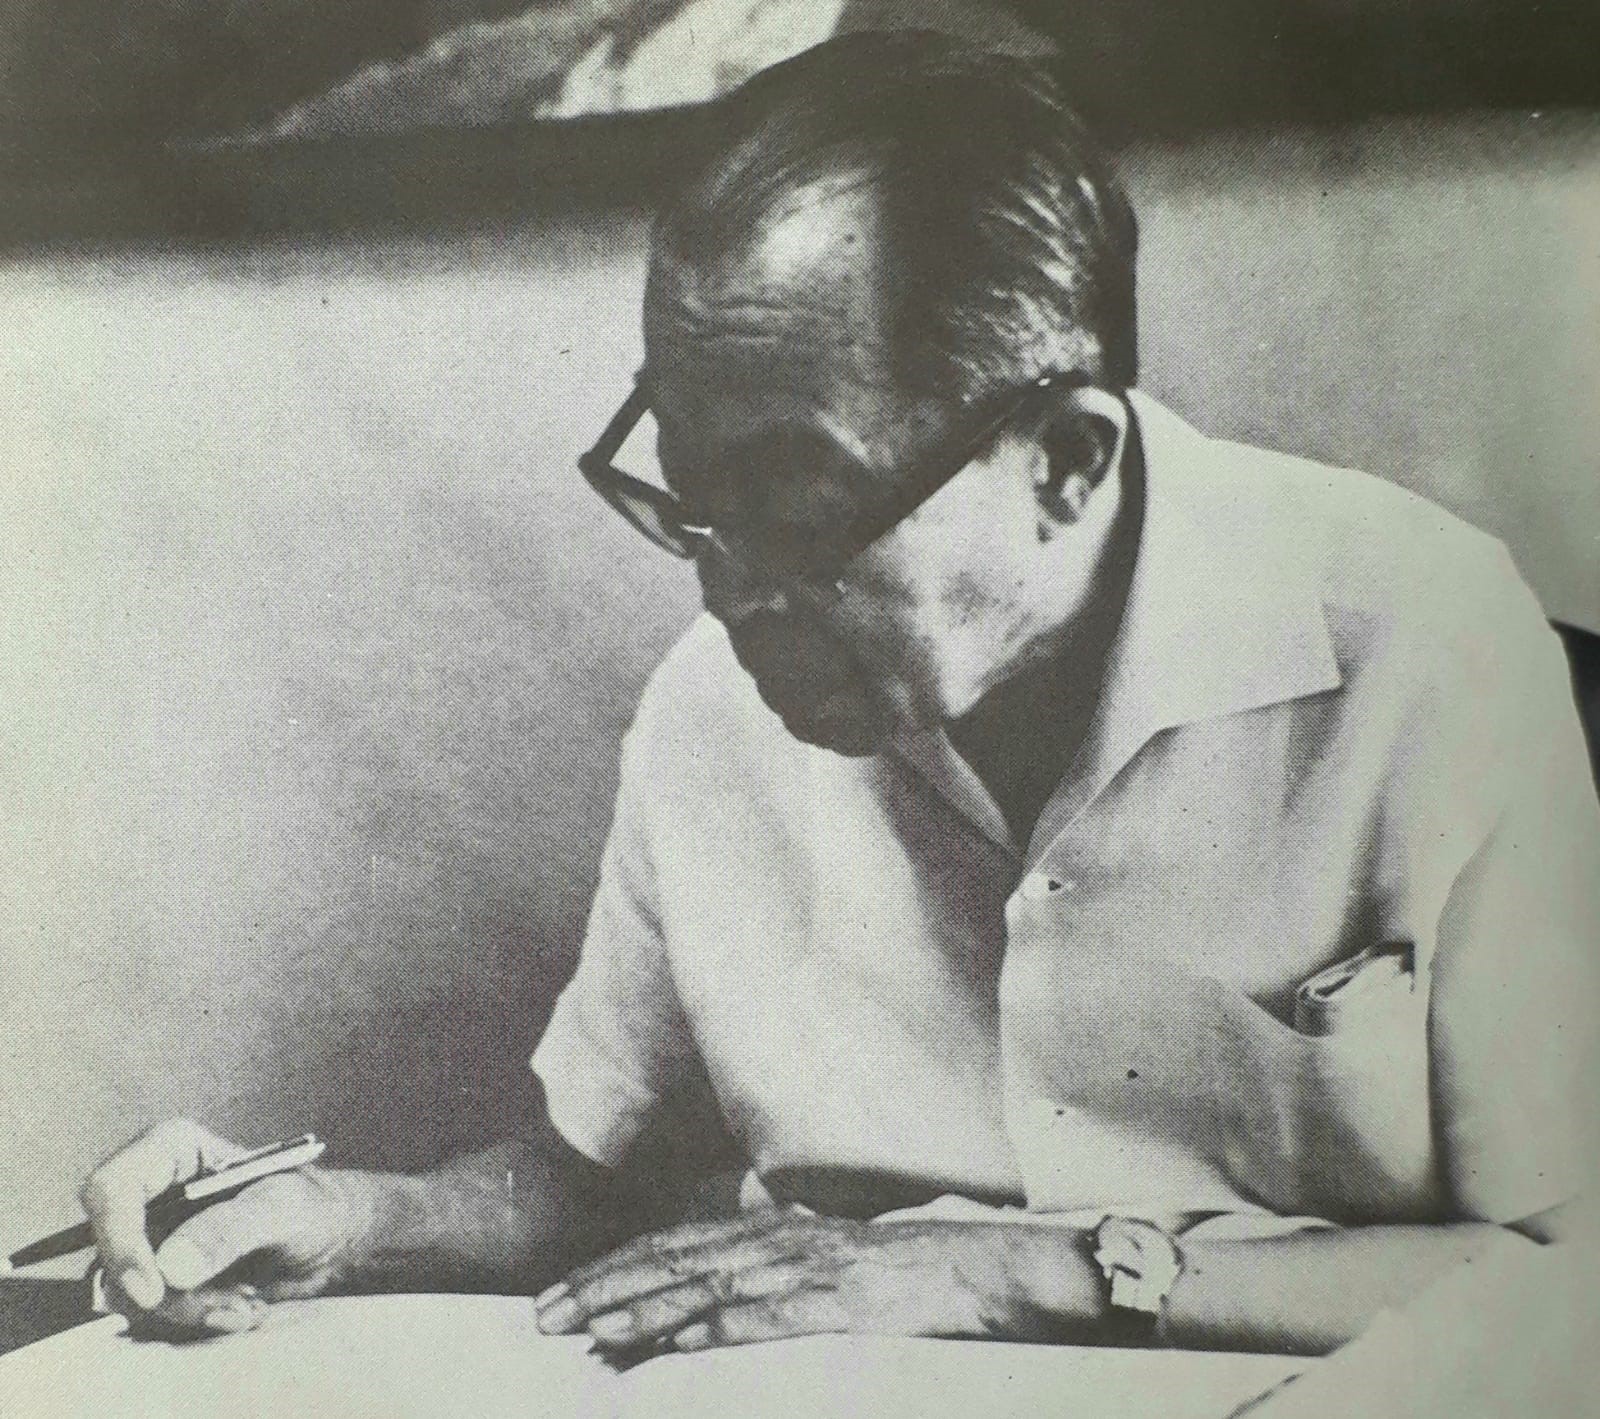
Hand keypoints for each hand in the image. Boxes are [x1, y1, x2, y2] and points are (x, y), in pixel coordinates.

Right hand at [80, 1119, 370, 1334]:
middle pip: (113, 1252)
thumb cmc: (313, 1205)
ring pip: (129, 1292)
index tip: (153, 1291)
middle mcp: (151, 1192)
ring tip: (247, 1302)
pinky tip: (241, 1307)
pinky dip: (196, 1319)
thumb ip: (230, 1229)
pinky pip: (153, 1312)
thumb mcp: (283, 1207)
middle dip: (166, 1292)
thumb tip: (169, 1267)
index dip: (120, 1242)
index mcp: (172, 1150)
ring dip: (188, 1310)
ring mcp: (152, 1237)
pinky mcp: (162, 1275)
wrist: (331, 1241)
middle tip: (227, 1304)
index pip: (111, 1190)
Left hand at [535, 1209, 1097, 1350]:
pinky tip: (673, 1343)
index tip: (562, 1294)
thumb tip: (711, 1302)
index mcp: (768, 1231)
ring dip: (641, 1309)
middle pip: (672, 1261)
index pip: (672, 1246)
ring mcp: (802, 1269)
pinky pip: (763, 1318)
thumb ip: (768, 1268)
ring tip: (588, 1330)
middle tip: (544, 1316)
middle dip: (603, 1287)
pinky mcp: (832, 1302)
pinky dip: (712, 1329)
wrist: (973, 1267)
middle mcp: (773, 1241)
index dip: (613, 1269)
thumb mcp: (821, 1260)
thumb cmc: (897, 1273)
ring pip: (704, 1286)